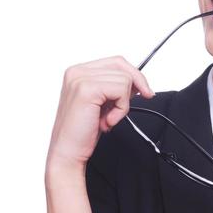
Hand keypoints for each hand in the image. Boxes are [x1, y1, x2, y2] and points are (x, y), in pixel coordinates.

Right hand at [46, 55, 155, 174]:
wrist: (68, 151)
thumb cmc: (82, 132)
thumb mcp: (103, 105)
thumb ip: (114, 90)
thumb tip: (138, 83)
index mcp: (78, 73)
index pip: (115, 62)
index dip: (134, 75)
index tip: (145, 91)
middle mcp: (77, 72)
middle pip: (121, 64)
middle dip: (136, 84)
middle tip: (138, 101)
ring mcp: (80, 79)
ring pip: (124, 79)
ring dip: (123, 104)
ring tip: (108, 118)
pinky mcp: (87, 89)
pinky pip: (120, 91)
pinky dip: (121, 109)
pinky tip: (108, 121)